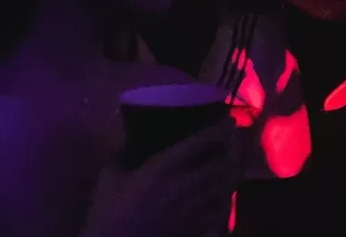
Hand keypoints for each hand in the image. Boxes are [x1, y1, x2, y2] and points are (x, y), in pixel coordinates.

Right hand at [82, 122, 234, 236]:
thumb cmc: (110, 212)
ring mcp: (192, 211)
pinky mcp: (195, 230)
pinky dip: (228, 200)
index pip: (196, 145)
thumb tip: (129, 142)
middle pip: (218, 166)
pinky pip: (221, 213)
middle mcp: (183, 187)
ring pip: (224, 189)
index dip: (216, 131)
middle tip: (235, 139)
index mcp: (161, 169)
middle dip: (231, 151)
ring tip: (236, 162)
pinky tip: (226, 194)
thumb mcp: (109, 177)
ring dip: (233, 173)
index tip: (228, 120)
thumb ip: (121, 155)